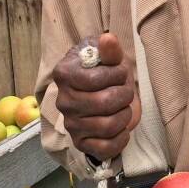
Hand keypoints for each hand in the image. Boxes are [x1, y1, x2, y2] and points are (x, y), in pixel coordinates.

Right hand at [53, 32, 140, 161]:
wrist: (98, 92)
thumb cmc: (103, 70)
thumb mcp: (106, 56)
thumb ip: (109, 49)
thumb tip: (108, 39)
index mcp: (64, 74)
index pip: (94, 79)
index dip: (116, 75)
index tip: (120, 72)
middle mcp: (63, 101)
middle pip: (105, 103)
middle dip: (124, 94)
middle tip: (125, 90)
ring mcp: (70, 124)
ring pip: (108, 126)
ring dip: (125, 115)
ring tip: (124, 107)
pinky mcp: (81, 143)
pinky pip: (105, 149)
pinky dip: (121, 139)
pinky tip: (122, 127)